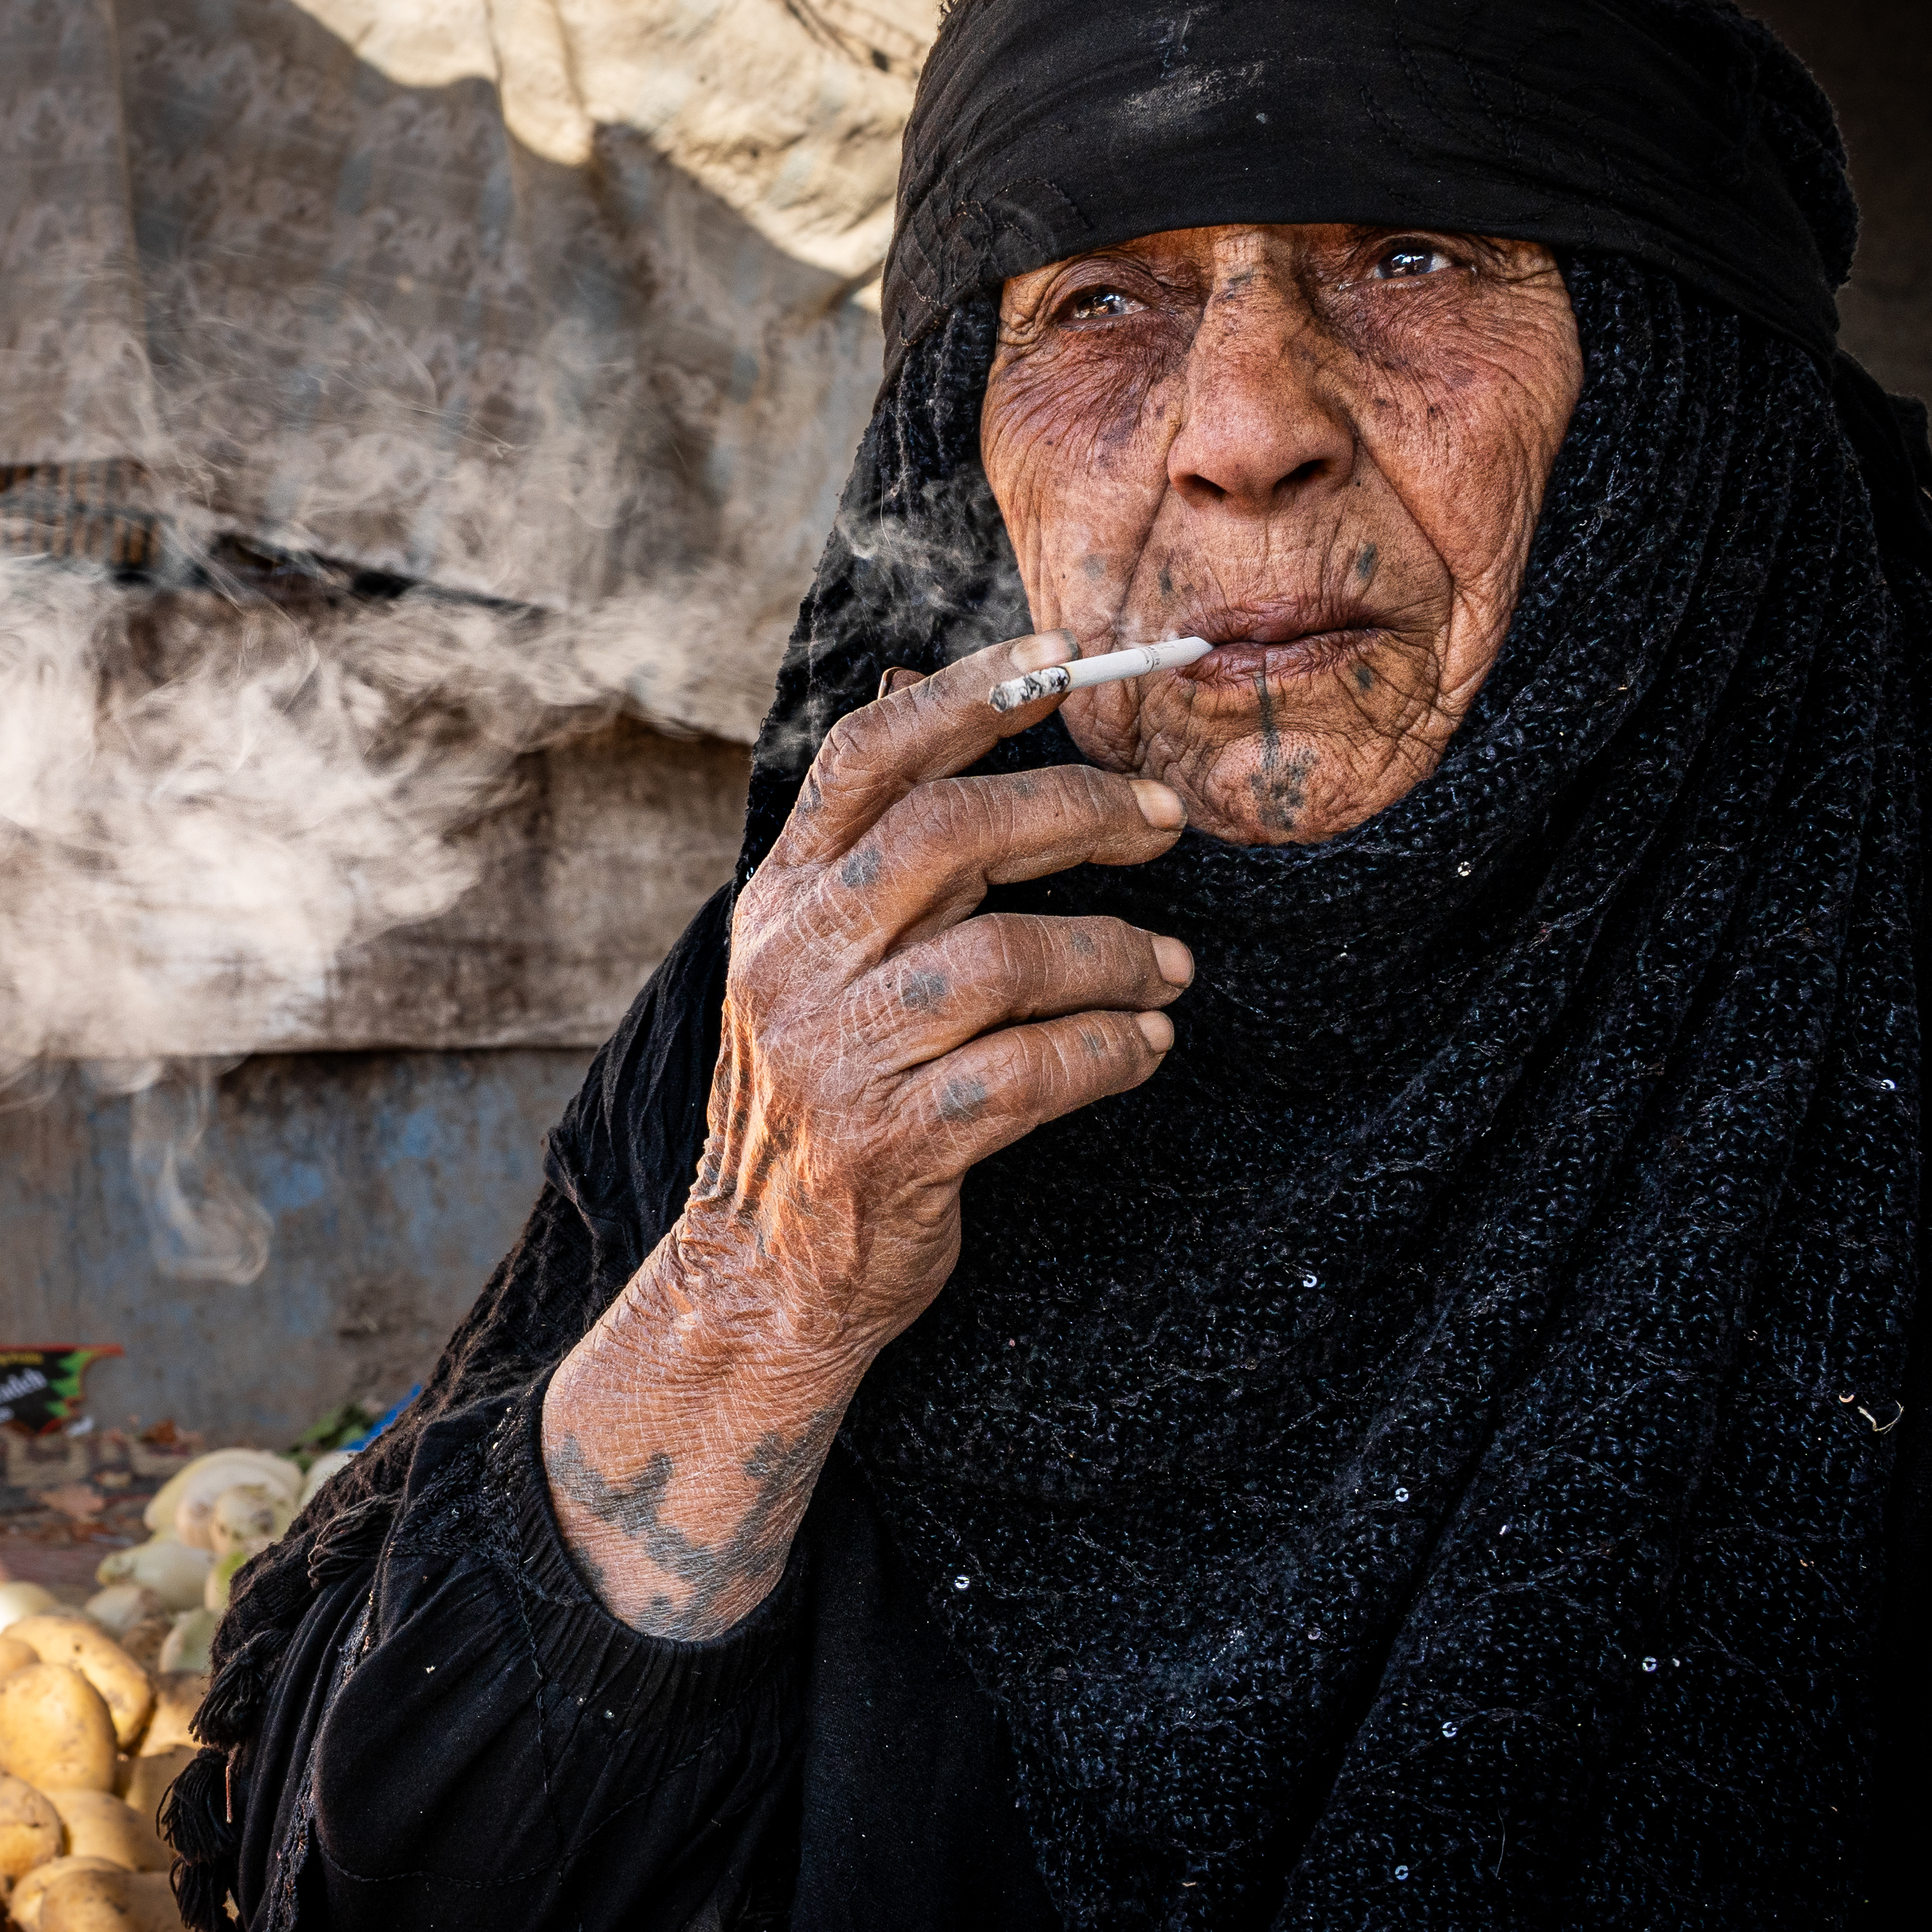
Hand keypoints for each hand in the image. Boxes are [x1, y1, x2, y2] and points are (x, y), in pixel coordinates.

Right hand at [694, 630, 1193, 1349]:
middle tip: (1164, 825)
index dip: (968, 694)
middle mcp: (795, 960)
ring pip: (1003, 958)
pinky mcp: (888, 1143)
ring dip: (1113, 954)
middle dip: (1077, 813)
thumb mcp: (817, 958)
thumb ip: (874, 846)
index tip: (1066, 660)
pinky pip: (1029, 1073)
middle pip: (949, 835)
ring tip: (1168, 968)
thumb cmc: (822, 1093)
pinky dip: (1107, 1051)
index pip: (867, 758)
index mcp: (781, 898)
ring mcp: (834, 1053)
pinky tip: (1143, 1047)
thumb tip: (921, 683)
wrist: (763, 1271)